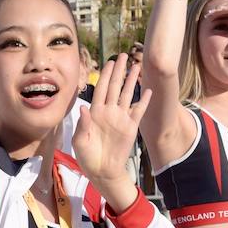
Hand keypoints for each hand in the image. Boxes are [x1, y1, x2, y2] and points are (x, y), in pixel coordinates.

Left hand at [73, 55, 150, 193]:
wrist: (102, 171)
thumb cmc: (87, 157)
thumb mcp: (80, 141)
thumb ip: (83, 124)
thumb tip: (83, 108)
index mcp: (95, 112)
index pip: (100, 89)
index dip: (105, 75)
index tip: (110, 62)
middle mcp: (108, 112)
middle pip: (114, 87)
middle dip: (119, 71)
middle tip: (123, 56)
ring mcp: (120, 118)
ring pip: (126, 94)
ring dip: (132, 81)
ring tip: (137, 66)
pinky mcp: (131, 127)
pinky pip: (138, 110)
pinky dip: (143, 100)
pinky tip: (148, 90)